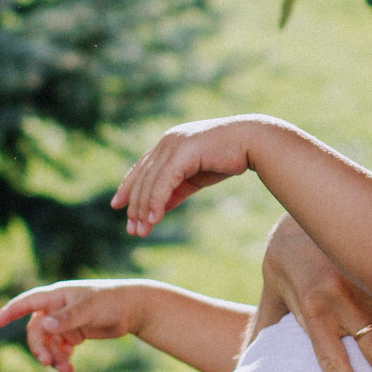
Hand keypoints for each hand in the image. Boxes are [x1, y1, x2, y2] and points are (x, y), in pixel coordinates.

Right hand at [0, 279, 146, 371]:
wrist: (133, 308)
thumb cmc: (111, 301)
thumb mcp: (90, 308)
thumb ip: (67, 318)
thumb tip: (45, 326)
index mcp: (57, 296)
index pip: (27, 302)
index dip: (10, 312)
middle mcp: (57, 309)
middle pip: (36, 331)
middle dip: (39, 348)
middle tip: (48, 363)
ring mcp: (65, 322)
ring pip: (48, 344)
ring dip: (53, 358)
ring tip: (66, 370)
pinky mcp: (74, 334)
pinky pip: (60, 349)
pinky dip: (62, 359)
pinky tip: (69, 369)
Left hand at [112, 115, 276, 236]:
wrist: (254, 143)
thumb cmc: (229, 158)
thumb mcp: (196, 177)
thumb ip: (176, 189)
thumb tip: (157, 208)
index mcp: (170, 143)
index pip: (142, 167)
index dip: (128, 186)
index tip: (117, 205)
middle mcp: (167, 141)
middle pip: (143, 177)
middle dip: (135, 205)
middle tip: (132, 230)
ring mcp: (173, 145)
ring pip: (150, 182)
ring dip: (144, 209)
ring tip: (141, 231)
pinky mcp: (182, 153)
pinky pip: (163, 183)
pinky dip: (156, 202)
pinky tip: (154, 219)